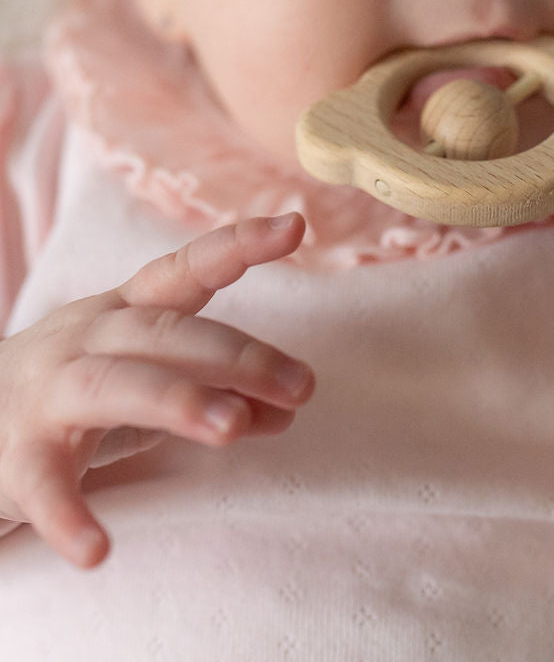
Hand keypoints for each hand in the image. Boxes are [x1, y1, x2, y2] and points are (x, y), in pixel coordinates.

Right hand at [0, 214, 314, 567]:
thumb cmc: (81, 397)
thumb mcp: (153, 383)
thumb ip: (221, 392)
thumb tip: (288, 410)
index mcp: (127, 312)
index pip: (186, 269)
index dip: (237, 245)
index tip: (294, 227)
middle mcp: (89, 337)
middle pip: (167, 332)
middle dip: (237, 356)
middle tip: (301, 386)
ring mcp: (48, 390)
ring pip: (116, 383)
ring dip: (178, 400)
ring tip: (233, 428)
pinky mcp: (15, 453)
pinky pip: (41, 480)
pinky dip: (68, 513)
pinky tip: (98, 550)